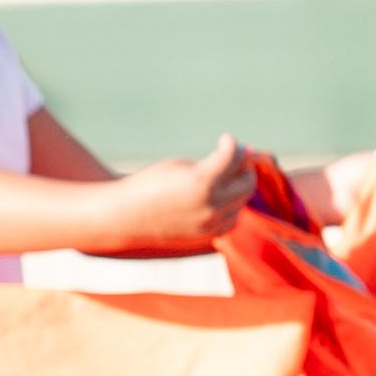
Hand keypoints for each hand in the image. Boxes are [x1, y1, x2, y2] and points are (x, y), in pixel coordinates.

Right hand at [103, 139, 252, 245]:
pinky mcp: (210, 235)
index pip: (234, 156)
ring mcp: (212, 223)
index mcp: (202, 181)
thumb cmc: (152, 183)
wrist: (128, 216)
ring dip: (236, 186)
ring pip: (244, 199)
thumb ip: (212, 162)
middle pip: (247, 180)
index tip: (224, 140)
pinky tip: (214, 198)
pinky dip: (230, 205)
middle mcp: (211, 204)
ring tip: (219, 179)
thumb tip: (241, 157)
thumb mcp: (181, 165)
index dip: (231, 144)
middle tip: (229, 160)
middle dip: (241, 167)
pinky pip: (234, 217)